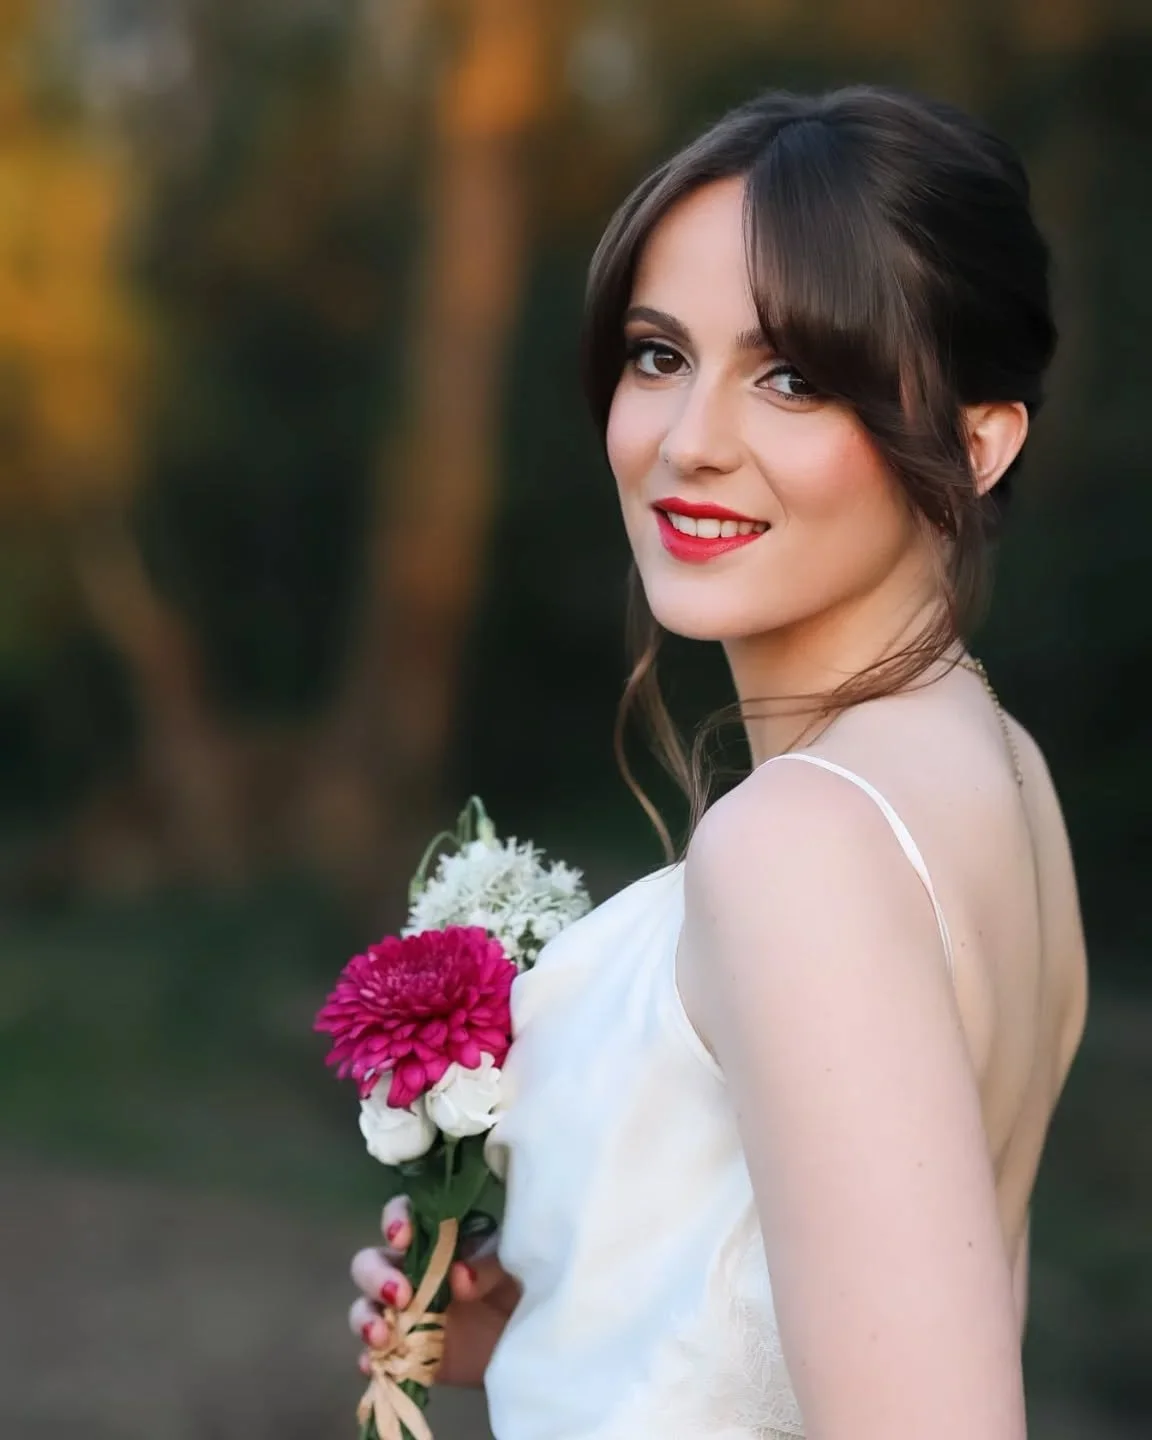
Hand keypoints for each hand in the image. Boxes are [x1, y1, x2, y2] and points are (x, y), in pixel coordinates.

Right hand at [349, 1195, 520, 1388]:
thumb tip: (460, 1276)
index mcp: (435, 1239)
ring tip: (383, 1336)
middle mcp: (410, 1272)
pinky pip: (376, 1356)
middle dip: (376, 1276)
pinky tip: (375, 1364)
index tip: (402, 1237)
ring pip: (364, 1307)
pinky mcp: (406, 1353)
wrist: (528, 1342)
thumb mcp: (512, 1265)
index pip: (402, 1215)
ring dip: (365, 1318)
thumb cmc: (518, 1287)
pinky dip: (370, 1360)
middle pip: (370, 1262)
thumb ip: (487, 1264)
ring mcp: (404, 1314)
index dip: (394, 1219)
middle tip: (401, 1295)